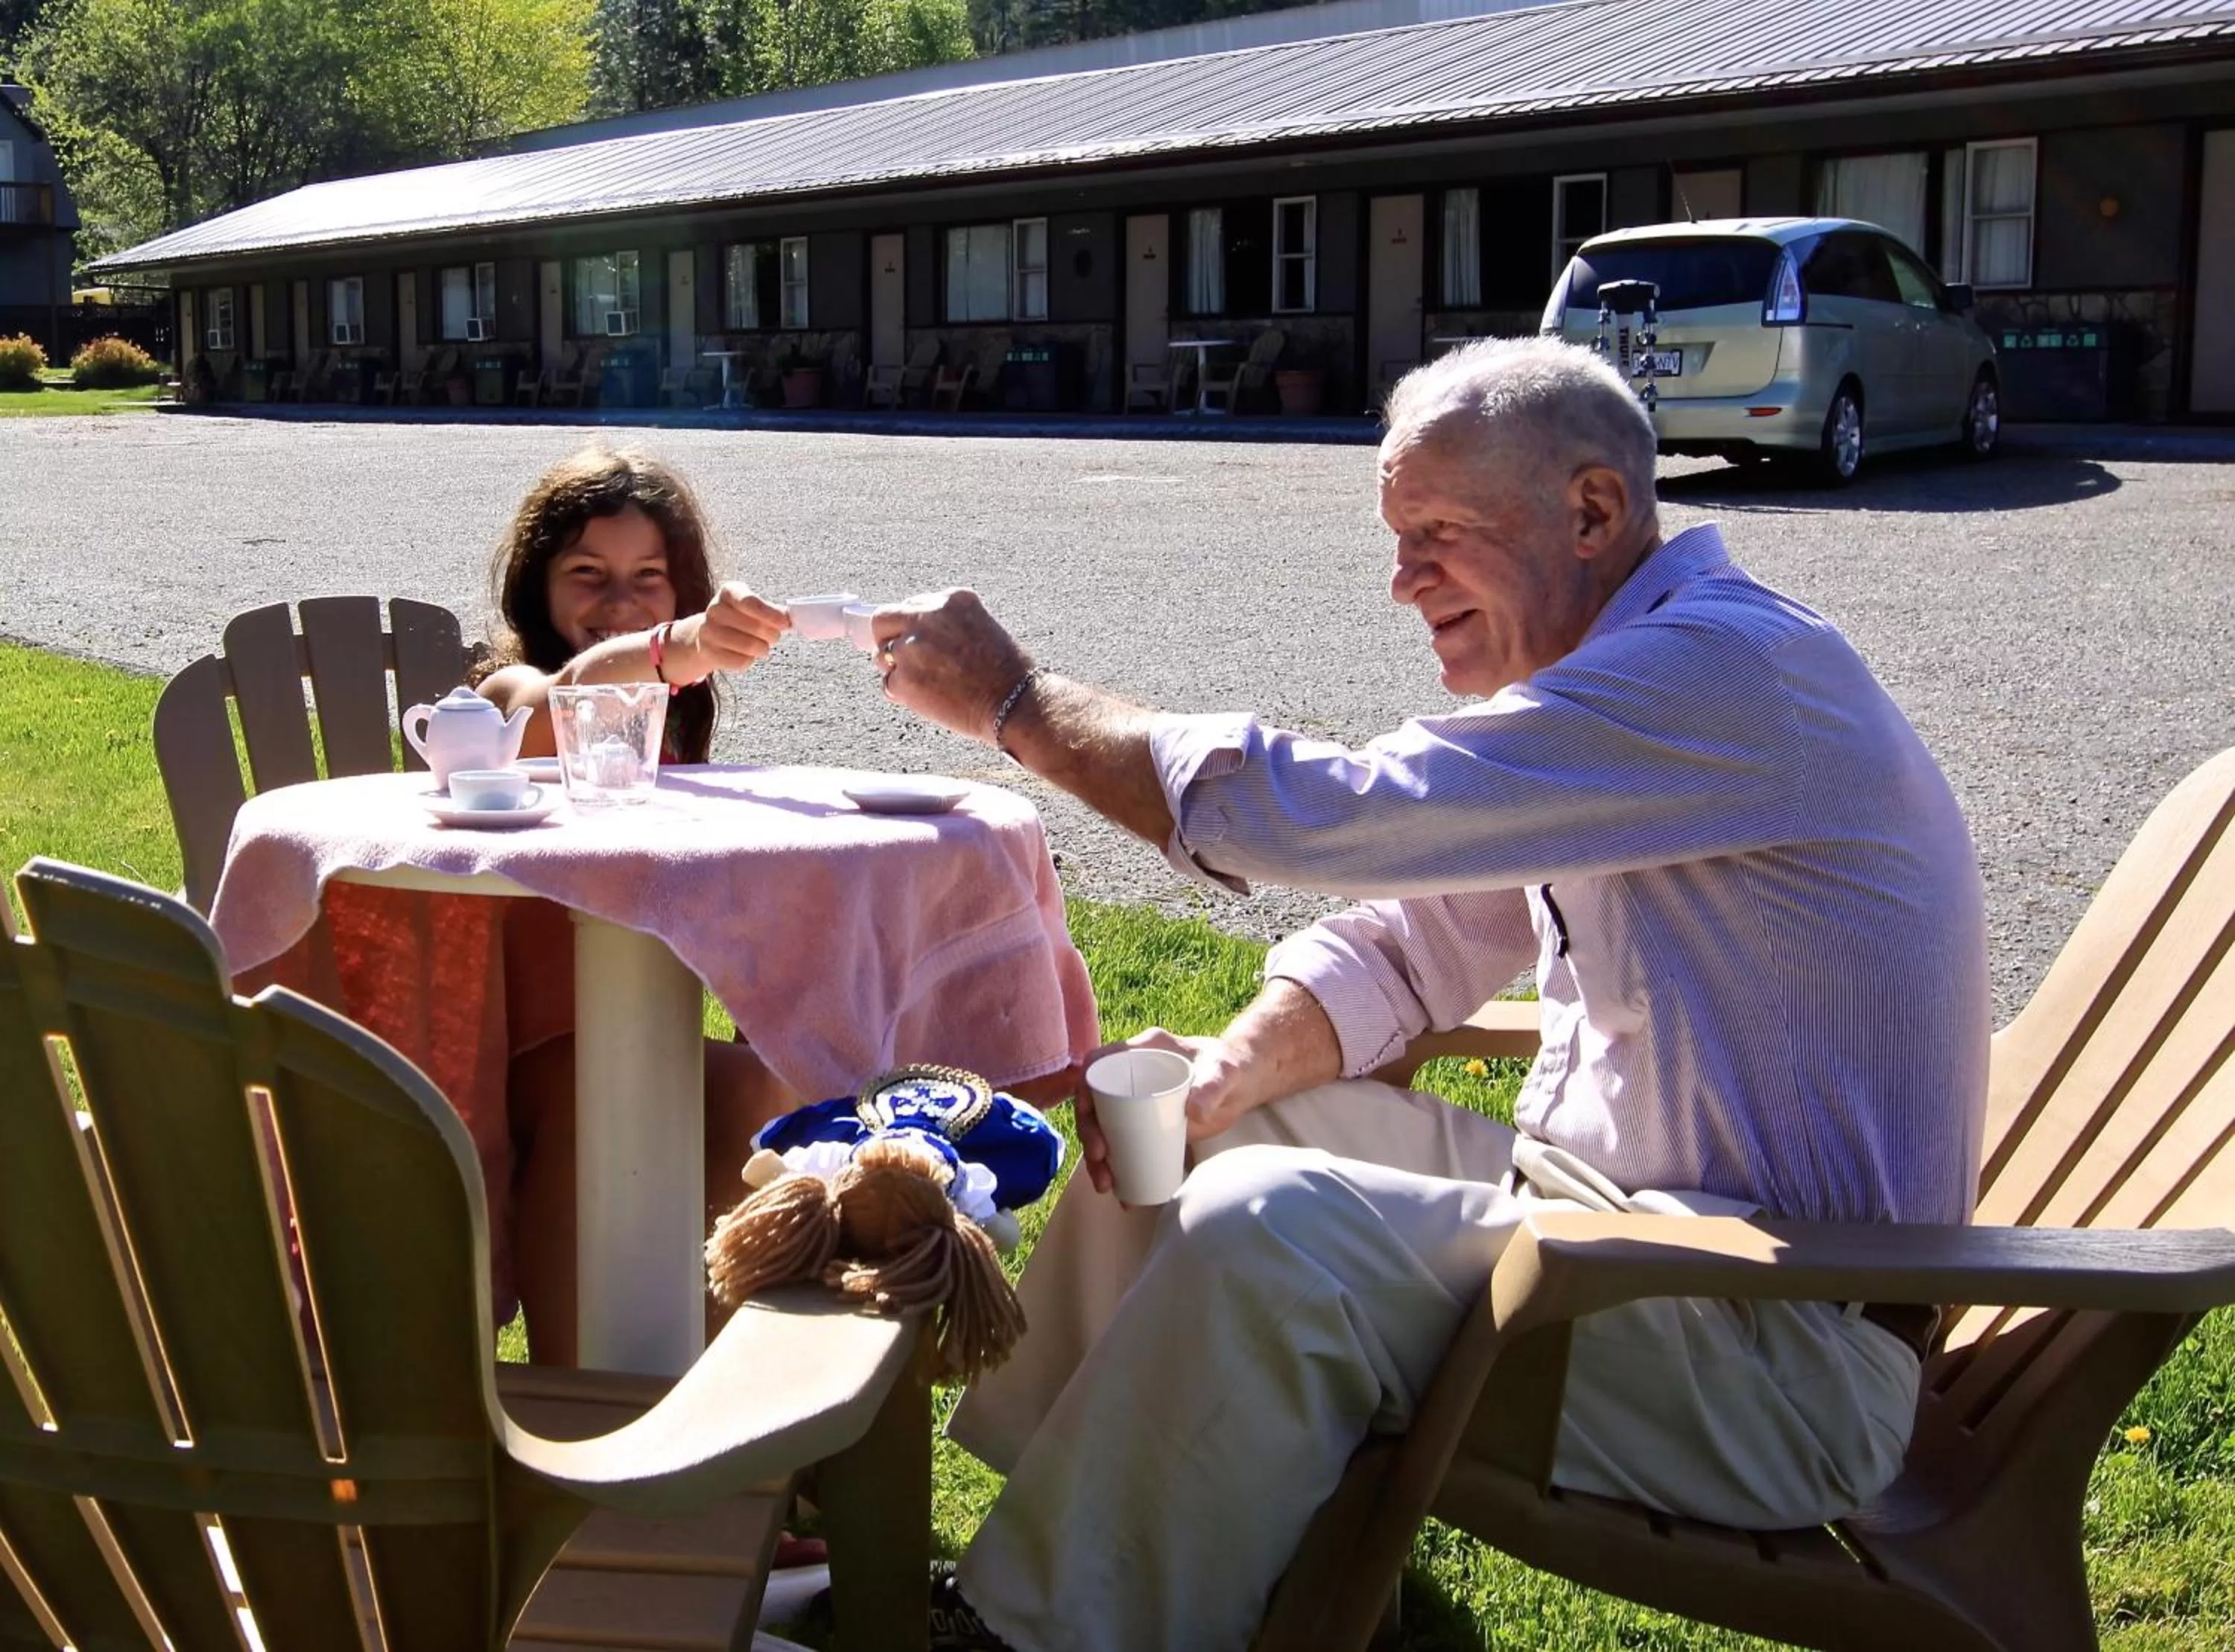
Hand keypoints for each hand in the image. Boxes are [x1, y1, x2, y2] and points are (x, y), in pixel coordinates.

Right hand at [675, 583, 789, 678]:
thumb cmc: (739, 619)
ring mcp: (707, 631)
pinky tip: (745, 654)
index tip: (785, 623)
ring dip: (763, 648)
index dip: (770, 614)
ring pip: (749, 646)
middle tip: (773, 636)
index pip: (749, 601)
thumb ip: (773, 611)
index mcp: (728, 592)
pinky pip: (741, 661)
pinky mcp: (707, 652)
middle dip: (772, 634)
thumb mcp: (754, 608)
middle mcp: (715, 609)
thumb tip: (791, 617)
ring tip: (761, 646)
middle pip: (754, 627)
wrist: (708, 636)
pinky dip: (749, 660)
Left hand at [872, 589, 1032, 740]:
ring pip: (883, 655)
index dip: (913, 626)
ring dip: (898, 669)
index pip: (913, 605)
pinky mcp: (903, 680)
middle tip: (902, 658)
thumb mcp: (981, 628)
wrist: (1016, 703)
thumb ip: (948, 625)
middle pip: (883, 620)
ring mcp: (912, 648)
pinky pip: (889, 685)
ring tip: (929, 684)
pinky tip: (930, 699)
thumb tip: (918, 636)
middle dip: (888, 638)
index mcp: (952, 600)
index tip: (919, 640)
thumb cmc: (1008, 672)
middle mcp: (928, 617)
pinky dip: (904, 695)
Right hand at [1073, 1027, 1259, 1197]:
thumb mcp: (1223, 1074)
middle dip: (1090, 1134)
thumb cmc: (1229, 1068)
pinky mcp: (1144, 1126)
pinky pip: (1122, 1145)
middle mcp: (1131, 1076)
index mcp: (1141, 1052)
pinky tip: (1120, 1192)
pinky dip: (1118, 1168)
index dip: (1084, 1088)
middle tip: (1101, 1159)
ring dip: (1098, 1158)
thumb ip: (1211, 1087)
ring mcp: (1135, 1102)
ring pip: (1103, 1128)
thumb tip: (1193, 1112)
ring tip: (1106, 1185)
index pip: (1097, 1063)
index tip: (1089, 1116)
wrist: (1242, 1084)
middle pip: (1094, 1103)